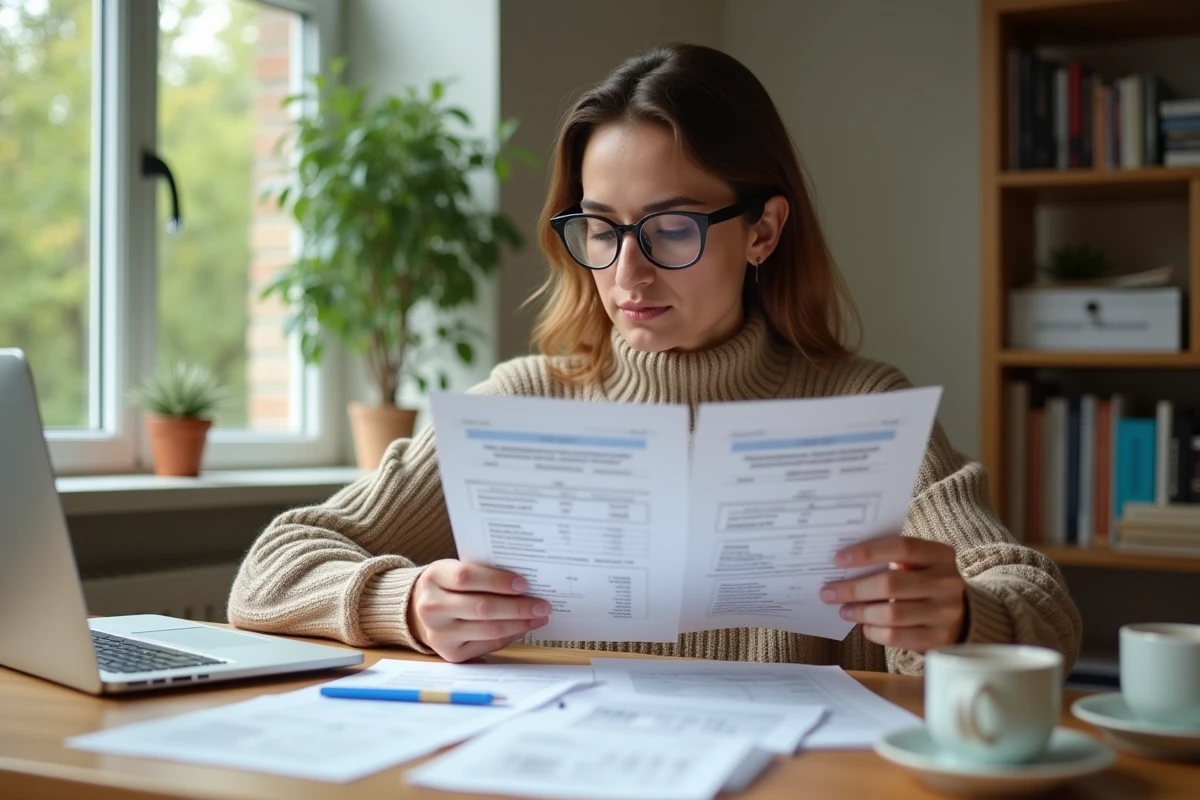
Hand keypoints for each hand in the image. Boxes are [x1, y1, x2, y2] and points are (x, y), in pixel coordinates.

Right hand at [408, 560, 550, 662]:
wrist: (420, 611)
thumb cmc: (448, 585)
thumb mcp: (454, 569)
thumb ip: (481, 572)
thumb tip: (524, 583)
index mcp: (434, 578)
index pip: (466, 578)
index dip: (497, 581)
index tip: (524, 583)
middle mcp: (432, 608)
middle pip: (482, 608)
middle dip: (517, 607)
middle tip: (542, 605)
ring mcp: (440, 634)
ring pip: (488, 629)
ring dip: (519, 623)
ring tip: (539, 617)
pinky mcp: (451, 654)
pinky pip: (488, 645)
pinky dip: (510, 636)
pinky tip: (523, 627)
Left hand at [820, 535, 966, 652]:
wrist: (962, 614)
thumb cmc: (926, 582)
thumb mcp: (920, 564)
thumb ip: (891, 559)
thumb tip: (844, 565)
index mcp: (941, 555)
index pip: (901, 547)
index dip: (867, 552)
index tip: (838, 559)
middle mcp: (947, 583)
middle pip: (891, 584)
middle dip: (854, 589)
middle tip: (829, 592)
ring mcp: (945, 613)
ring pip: (891, 614)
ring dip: (860, 612)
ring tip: (844, 610)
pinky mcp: (938, 638)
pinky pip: (896, 636)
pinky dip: (874, 631)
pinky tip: (864, 625)